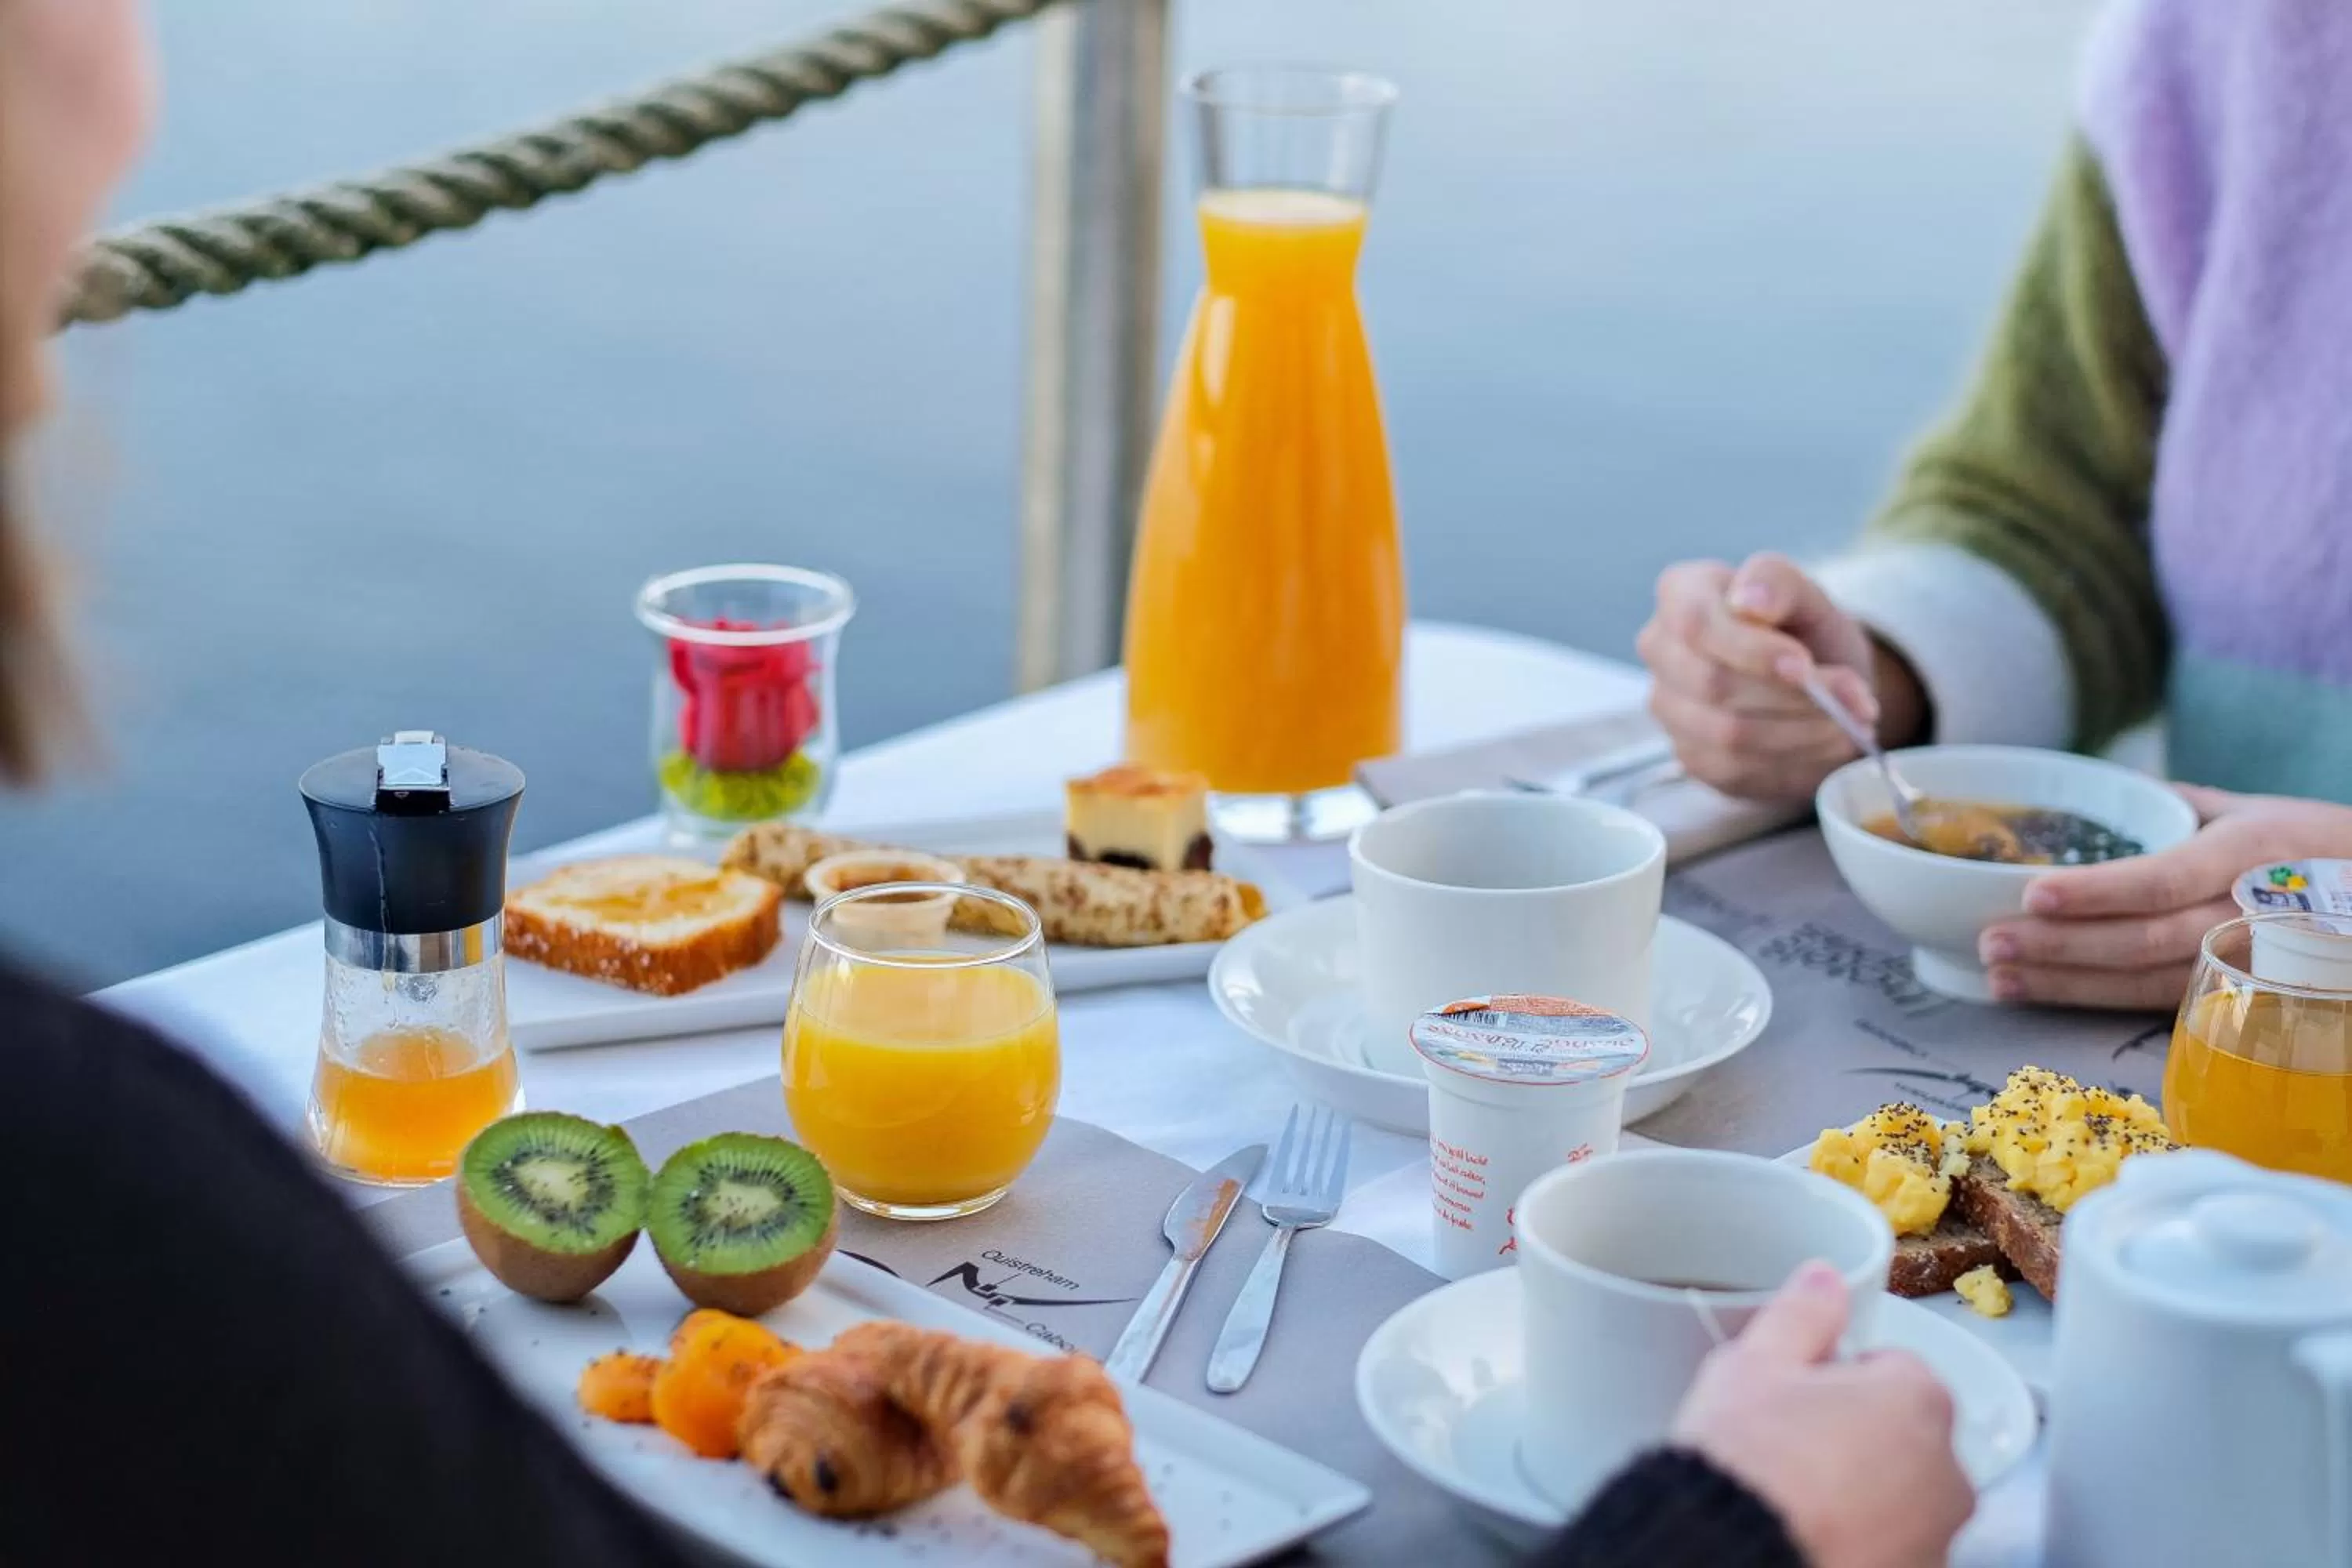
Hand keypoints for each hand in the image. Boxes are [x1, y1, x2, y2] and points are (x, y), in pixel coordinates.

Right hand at [1638, 553, 1921, 802]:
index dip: (1751, 651)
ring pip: (1727, 733)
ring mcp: (1668, 707)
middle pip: (1713, 684)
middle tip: (1852, 698)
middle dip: (1793, 696)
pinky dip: (1794, 759)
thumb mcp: (1806, 595)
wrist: (1814, 680)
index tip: (1805, 667)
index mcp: (1680, 593)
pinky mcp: (1689, 754)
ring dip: (1802, 732)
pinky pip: (1737, 768)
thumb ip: (1778, 583)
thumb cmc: (1801, 629)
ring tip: (1848, 721)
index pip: (1696, 624)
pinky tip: (1826, 742)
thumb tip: (1748, 601)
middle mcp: (1660, 650)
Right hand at [1673, 1262, 1970, 1567]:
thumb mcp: (1753, 1366)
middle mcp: (1947, 1473)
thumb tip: (1823, 1278)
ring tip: (1794, 1499)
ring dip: (1863, 1495)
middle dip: (1856, 1436)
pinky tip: (1808, 1537)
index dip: (1835, 1375)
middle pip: (1902, 1434)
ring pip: (1900, 1498)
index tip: (1797, 1394)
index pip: (1889, 1366)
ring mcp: (1937, 1539)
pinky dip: (1860, 1543)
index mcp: (1917, 1401)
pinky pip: (1890, 1549)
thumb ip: (1801, 1314)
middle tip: (1789, 1446)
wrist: (1735, 1560)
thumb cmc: (1749, 1466)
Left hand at [1980, 788, 2351, 1008]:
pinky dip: (2094, 999)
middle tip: (1992, 942)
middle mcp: (2249, 913)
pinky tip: (2041, 992)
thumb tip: (2103, 791)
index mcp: (2249, 854)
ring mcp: (2249, 964)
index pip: (2164, 880)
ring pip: (2148, 983)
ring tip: (1999, 976)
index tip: (2033, 894)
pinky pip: (2160, 1003)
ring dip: (2066, 983)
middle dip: (2062, 947)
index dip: (2097, 892)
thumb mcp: (2255, 811)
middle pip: (2146, 941)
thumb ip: (2180, 806)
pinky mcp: (2242, 998)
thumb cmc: (2312, 845)